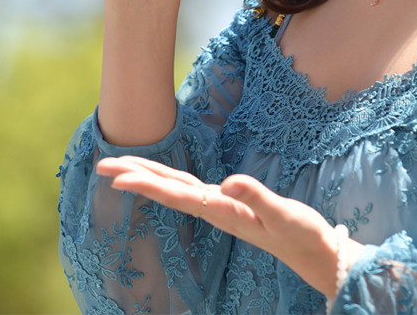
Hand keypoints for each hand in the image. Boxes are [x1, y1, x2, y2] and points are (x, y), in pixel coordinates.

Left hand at [94, 155, 364, 299]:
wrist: (315, 252)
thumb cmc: (301, 234)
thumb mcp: (283, 215)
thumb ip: (257, 197)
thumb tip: (229, 182)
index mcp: (223, 210)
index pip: (177, 195)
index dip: (147, 184)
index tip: (117, 178)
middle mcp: (215, 209)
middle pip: (168, 190)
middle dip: (135, 176)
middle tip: (101, 165)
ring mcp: (221, 207)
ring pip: (177, 188)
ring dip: (148, 176)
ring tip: (120, 169)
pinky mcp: (230, 205)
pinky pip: (190, 190)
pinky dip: (170, 181)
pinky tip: (162, 179)